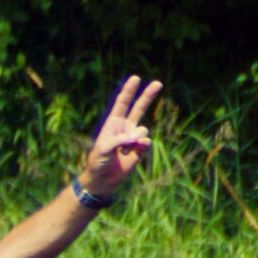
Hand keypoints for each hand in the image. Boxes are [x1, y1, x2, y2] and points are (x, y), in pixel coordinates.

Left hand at [81, 76, 163, 194]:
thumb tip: (138, 137)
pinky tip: (130, 155)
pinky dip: (140, 148)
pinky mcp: (141, 148)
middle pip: (139, 108)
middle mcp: (125, 127)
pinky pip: (146, 143)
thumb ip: (120, 140)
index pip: (122, 104)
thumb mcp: (103, 149)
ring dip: (135, 140)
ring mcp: (134, 137)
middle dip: (148, 95)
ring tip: (122, 151)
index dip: (128, 91)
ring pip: (143, 130)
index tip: (135, 78)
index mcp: (113, 123)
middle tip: (158, 83)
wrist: (104, 179)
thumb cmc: (98, 161)